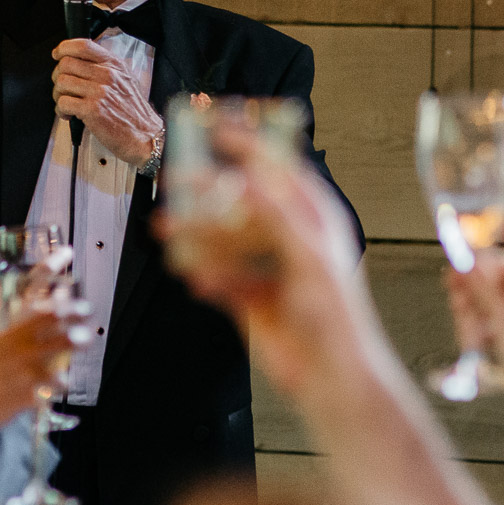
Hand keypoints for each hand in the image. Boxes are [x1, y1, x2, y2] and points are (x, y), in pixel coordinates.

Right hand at [0, 295, 86, 504]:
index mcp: (7, 333)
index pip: (39, 307)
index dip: (61, 295)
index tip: (73, 281)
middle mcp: (19, 349)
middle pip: (56, 328)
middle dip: (76, 318)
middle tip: (89, 313)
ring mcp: (25, 371)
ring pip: (60, 355)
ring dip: (75, 345)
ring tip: (87, 340)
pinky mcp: (28, 394)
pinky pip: (53, 387)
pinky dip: (61, 383)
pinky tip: (64, 381)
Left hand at [50, 38, 161, 166]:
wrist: (146, 136)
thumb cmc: (135, 113)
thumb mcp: (126, 80)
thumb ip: (106, 68)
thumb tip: (81, 62)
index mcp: (114, 65)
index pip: (83, 45)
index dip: (64, 48)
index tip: (57, 55)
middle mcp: (107, 75)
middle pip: (66, 63)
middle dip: (58, 76)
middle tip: (63, 88)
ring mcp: (99, 91)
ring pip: (62, 82)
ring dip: (58, 95)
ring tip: (66, 103)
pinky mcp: (92, 110)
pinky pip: (63, 102)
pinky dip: (61, 110)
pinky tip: (69, 115)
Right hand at [160, 127, 375, 398]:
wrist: (329, 378)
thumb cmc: (337, 319)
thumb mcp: (310, 258)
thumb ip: (278, 217)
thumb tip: (246, 183)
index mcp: (312, 216)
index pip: (276, 167)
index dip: (247, 144)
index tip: (213, 127)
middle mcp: (287, 235)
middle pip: (240, 199)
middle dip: (207, 191)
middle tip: (175, 180)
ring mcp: (266, 265)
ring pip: (222, 238)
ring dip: (195, 234)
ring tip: (166, 229)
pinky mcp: (249, 296)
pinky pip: (217, 275)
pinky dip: (203, 274)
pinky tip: (194, 278)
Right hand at [455, 254, 503, 480]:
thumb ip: (483, 289)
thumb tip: (466, 260)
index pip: (496, 262)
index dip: (471, 270)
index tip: (450, 280)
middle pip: (487, 281)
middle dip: (470, 301)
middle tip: (461, 316)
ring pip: (485, 300)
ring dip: (472, 319)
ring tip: (472, 343)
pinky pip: (490, 316)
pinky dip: (480, 328)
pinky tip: (478, 345)